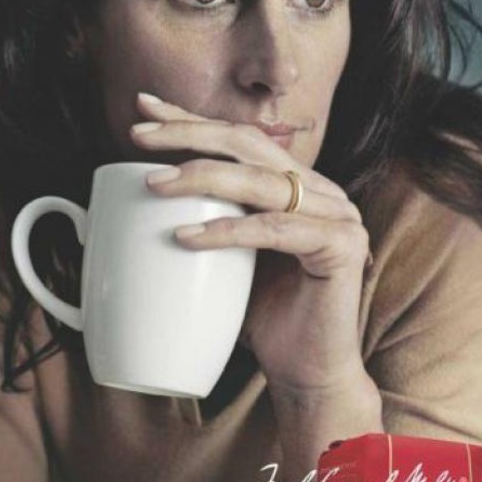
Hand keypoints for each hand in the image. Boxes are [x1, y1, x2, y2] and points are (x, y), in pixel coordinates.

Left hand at [130, 93, 372, 394]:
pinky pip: (275, 229)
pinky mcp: (342, 246)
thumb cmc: (263, 318)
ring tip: (154, 185)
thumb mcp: (226, 257)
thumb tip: (141, 197)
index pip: (240, 138)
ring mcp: (337, 215)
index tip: (145, 106)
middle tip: (139, 134)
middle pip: (249, 143)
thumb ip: (208, 218)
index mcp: (297, 184)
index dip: (193, 118)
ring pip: (262, 179)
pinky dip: (228, 230)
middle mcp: (321, 190)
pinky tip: (186, 236)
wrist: (308, 375)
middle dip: (190, 132)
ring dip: (201, 176)